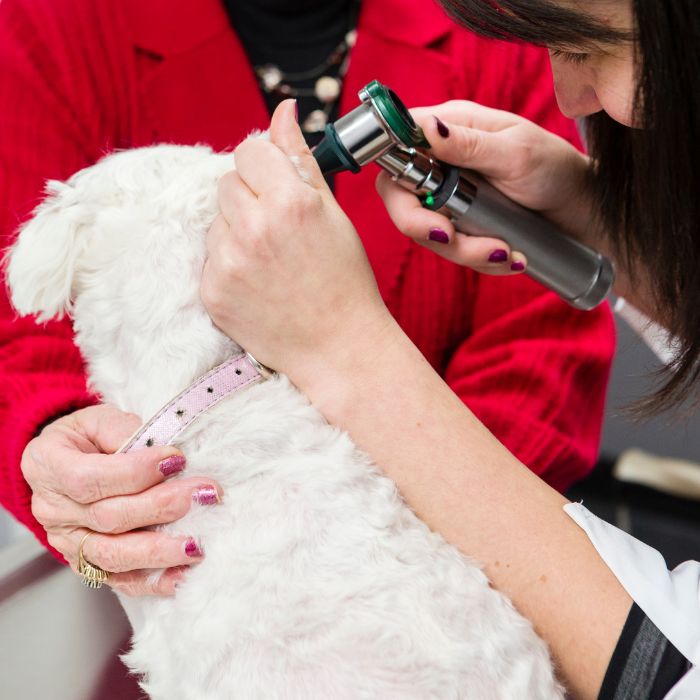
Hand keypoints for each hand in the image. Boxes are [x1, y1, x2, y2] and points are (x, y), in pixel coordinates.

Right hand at [23, 404, 222, 595]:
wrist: (68, 459)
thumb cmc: (86, 436)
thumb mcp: (98, 418)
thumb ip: (124, 431)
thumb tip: (162, 452)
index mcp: (48, 465)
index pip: (88, 478)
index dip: (135, 472)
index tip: (176, 459)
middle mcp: (54, 510)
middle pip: (107, 517)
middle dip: (161, 506)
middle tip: (204, 494)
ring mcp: (68, 542)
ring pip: (113, 555)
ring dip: (160, 550)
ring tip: (197, 543)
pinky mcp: (87, 564)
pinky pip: (120, 580)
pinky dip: (153, 581)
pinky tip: (182, 576)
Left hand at [201, 99, 393, 378]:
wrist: (339, 347)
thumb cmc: (345, 281)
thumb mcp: (333, 214)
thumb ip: (300, 158)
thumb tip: (282, 110)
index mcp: (290, 202)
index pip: (249, 150)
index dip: (265, 166)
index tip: (278, 186)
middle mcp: (254, 229)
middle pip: (227, 182)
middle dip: (250, 197)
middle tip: (280, 230)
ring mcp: (228, 263)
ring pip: (217, 220)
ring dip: (237, 229)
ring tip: (271, 260)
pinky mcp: (212, 292)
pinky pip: (209, 256)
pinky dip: (228, 262)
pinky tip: (258, 281)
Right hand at [376, 101, 594, 273]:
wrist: (582, 209)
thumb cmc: (555, 168)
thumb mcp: (516, 153)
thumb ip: (469, 144)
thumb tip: (427, 127)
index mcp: (450, 128)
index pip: (397, 149)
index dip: (396, 179)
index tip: (419, 205)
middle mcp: (442, 162)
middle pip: (403, 200)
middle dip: (425, 228)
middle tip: (451, 238)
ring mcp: (449, 197)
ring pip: (429, 232)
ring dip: (463, 251)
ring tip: (507, 254)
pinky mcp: (462, 224)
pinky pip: (454, 249)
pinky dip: (480, 260)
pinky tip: (512, 258)